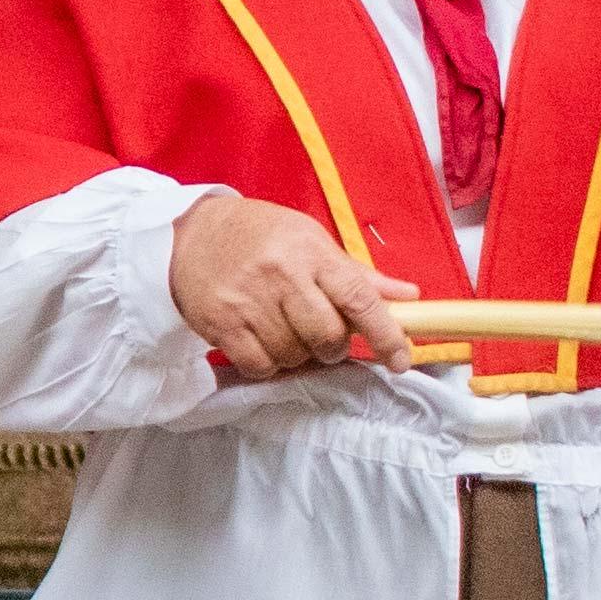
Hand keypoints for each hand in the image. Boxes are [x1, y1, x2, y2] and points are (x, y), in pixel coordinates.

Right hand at [168, 192, 408, 380]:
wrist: (191, 234)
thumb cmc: (259, 236)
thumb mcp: (310, 241)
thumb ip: (356, 274)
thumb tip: (409, 297)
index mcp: (310, 252)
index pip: (359, 297)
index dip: (386, 333)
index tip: (400, 359)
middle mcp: (281, 276)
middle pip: (327, 336)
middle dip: (333, 348)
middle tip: (323, 338)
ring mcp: (248, 302)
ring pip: (294, 355)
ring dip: (299, 355)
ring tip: (287, 333)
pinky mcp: (220, 324)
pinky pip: (260, 366)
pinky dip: (270, 365)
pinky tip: (264, 344)